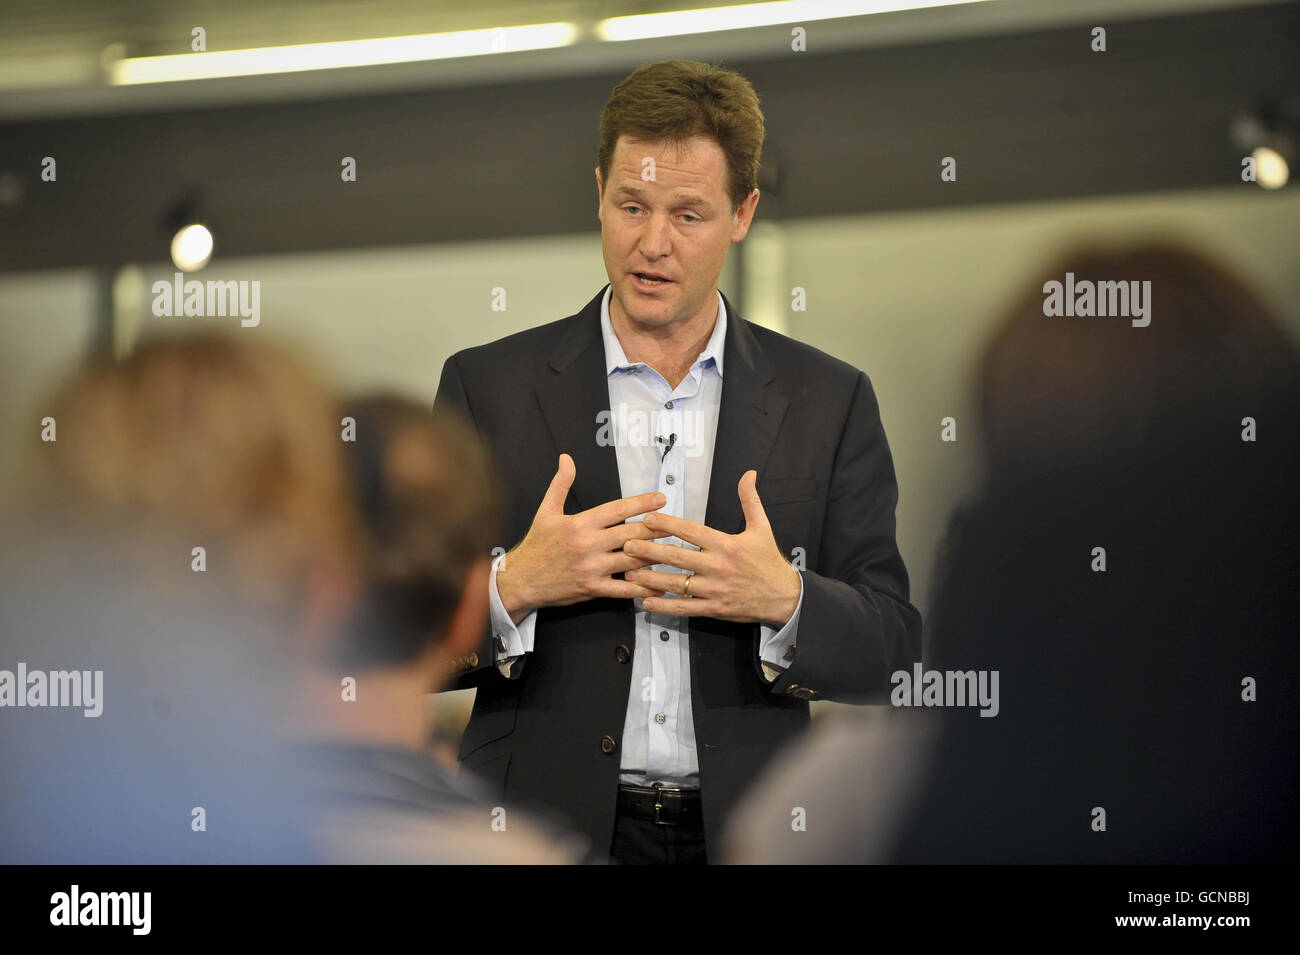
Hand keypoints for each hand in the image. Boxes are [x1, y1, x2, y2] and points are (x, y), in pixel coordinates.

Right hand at [496, 453, 667, 621]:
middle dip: (656, 529)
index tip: (660, 498)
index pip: (617, 509)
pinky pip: (623, 589)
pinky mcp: (593, 588)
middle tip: (676, 524)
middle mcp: (588, 545)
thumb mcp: (546, 511)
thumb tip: (566, 459)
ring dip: (654, 555)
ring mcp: (592, 568)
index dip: (642, 503)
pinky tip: (659, 584)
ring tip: (674, 550)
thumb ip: (560, 484)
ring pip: (632, 560)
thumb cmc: (535, 546)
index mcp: (579, 523)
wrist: (520, 579)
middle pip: (631, 534)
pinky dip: (643, 587)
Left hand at [622, 470, 801, 625]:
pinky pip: (685, 608)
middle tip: (627, 544)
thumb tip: (749, 474)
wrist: (784, 597)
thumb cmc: (769, 562)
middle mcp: (718, 566)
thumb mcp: (762, 528)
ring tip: (628, 573)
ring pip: (676, 583)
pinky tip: (647, 602)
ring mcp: (714, 589)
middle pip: (677, 557)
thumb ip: (750, 500)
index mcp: (727, 545)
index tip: (647, 519)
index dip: (667, 524)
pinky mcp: (714, 608)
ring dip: (650, 578)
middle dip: (649, 550)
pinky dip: (664, 606)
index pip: (691, 531)